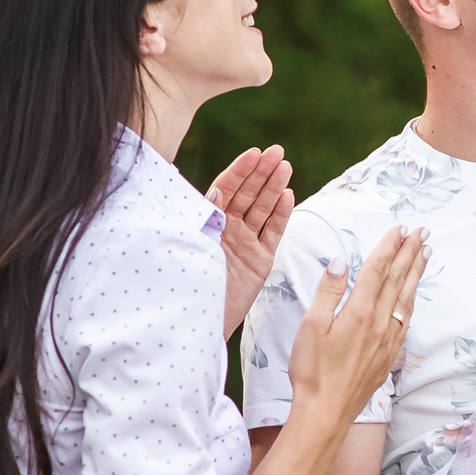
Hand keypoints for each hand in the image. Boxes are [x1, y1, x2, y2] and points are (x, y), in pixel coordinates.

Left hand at [207, 145, 294, 338]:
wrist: (201, 321)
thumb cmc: (188, 281)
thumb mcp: (189, 244)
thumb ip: (200, 216)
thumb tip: (203, 187)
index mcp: (207, 221)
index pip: (226, 188)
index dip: (240, 170)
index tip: (255, 153)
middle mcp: (226, 229)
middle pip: (247, 194)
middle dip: (262, 172)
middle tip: (278, 152)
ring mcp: (244, 243)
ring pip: (262, 209)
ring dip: (274, 187)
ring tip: (286, 166)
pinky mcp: (260, 260)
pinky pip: (272, 233)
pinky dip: (281, 214)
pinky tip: (287, 195)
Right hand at [286, 226, 426, 431]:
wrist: (326, 412)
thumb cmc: (312, 371)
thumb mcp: (311, 326)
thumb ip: (328, 292)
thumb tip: (342, 262)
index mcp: (359, 312)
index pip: (378, 270)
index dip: (389, 247)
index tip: (400, 228)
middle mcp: (379, 323)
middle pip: (398, 280)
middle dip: (410, 253)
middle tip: (422, 231)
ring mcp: (387, 340)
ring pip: (406, 299)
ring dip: (416, 273)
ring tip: (425, 254)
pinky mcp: (388, 356)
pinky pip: (405, 320)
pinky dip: (411, 300)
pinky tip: (412, 295)